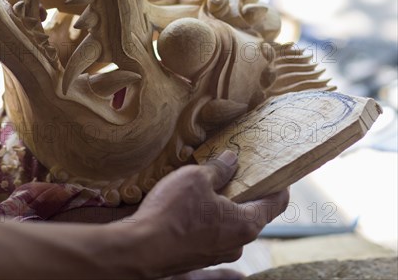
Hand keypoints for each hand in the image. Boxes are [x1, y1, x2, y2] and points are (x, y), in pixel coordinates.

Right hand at [129, 151, 288, 276]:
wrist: (140, 249)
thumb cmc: (172, 213)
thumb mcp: (195, 178)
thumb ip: (218, 168)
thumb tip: (230, 160)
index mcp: (246, 223)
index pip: (277, 202)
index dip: (279, 182)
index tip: (274, 169)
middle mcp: (237, 243)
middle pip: (251, 213)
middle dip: (244, 192)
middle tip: (232, 172)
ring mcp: (217, 255)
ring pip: (228, 226)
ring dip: (221, 207)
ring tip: (203, 188)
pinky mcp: (197, 259)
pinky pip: (210, 237)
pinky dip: (208, 223)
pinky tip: (190, 210)